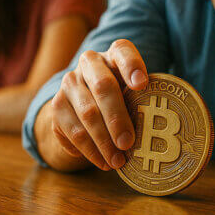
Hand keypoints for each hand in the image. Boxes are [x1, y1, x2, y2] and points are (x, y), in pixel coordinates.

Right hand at [48, 39, 147, 169]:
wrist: (86, 102)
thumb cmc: (123, 96)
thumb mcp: (135, 93)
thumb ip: (144, 102)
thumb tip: (157, 131)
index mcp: (115, 54)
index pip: (124, 52)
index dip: (133, 67)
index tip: (142, 85)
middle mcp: (90, 62)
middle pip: (103, 86)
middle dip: (117, 117)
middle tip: (128, 143)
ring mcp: (70, 82)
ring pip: (87, 112)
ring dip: (104, 141)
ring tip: (118, 161)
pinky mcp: (57, 105)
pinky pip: (73, 130)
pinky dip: (90, 150)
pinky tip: (103, 162)